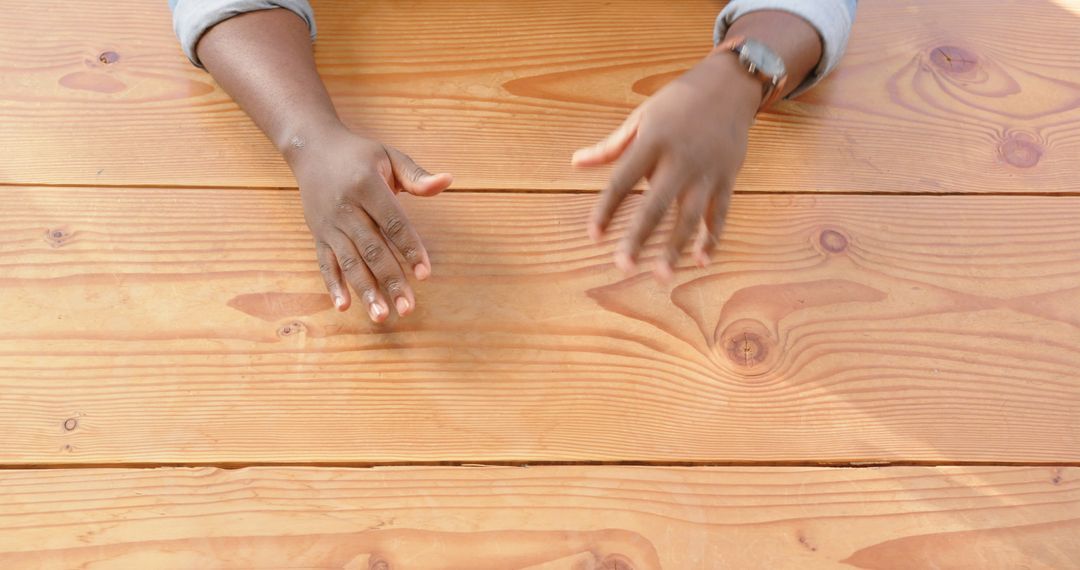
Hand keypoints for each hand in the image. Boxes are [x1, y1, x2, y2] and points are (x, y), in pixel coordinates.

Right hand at [287, 124, 452, 321]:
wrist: (311, 148)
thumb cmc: (359, 155)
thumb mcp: (389, 156)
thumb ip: (417, 176)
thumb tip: (448, 181)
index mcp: (366, 186)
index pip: (393, 223)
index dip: (409, 248)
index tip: (425, 274)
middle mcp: (346, 208)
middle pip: (372, 250)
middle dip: (391, 281)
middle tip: (408, 309)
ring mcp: (329, 225)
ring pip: (349, 262)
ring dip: (365, 291)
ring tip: (381, 316)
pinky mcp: (318, 235)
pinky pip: (325, 263)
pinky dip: (332, 285)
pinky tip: (344, 306)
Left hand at [573, 51, 762, 280]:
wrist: (729, 86)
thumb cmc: (677, 103)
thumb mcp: (641, 118)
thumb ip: (610, 147)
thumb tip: (575, 163)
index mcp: (652, 142)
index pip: (622, 181)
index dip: (606, 209)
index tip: (594, 236)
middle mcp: (679, 159)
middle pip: (656, 205)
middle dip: (639, 237)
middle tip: (623, 266)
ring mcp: (706, 172)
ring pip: (690, 216)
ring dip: (676, 247)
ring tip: (661, 275)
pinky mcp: (727, 178)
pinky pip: (719, 214)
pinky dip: (711, 238)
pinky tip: (701, 261)